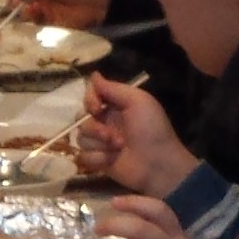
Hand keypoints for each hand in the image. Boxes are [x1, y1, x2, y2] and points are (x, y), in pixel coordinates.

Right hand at [77, 74, 190, 199]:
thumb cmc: (151, 129)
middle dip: (94, 127)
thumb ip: (113, 88)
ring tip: (118, 148)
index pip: (90, 96)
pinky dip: (96, 158)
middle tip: (111, 135)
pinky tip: (111, 160)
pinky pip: (82, 156)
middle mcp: (105, 122)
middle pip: (81, 118)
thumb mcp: (138, 101)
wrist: (157, 164)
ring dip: (99, 143)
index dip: (89, 100)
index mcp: (115, 106)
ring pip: (81, 137)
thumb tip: (93, 74)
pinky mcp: (97, 161)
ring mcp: (100, 143)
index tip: (97, 107)